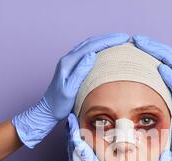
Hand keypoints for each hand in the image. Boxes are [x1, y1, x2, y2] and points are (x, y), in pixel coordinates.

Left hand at [13, 33, 129, 147]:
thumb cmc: (58, 104)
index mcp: (68, 63)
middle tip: (124, 37)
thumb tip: (91, 55)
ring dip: (103, 42)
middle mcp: (68, 59)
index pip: (91, 46)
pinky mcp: (71, 68)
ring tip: (117, 41)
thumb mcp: (69, 90)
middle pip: (90, 42)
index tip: (122, 38)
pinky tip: (105, 52)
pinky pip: (86, 53)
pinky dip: (97, 49)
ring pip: (88, 46)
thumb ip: (79, 72)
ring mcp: (69, 63)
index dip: (107, 41)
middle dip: (107, 38)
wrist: (47, 111)